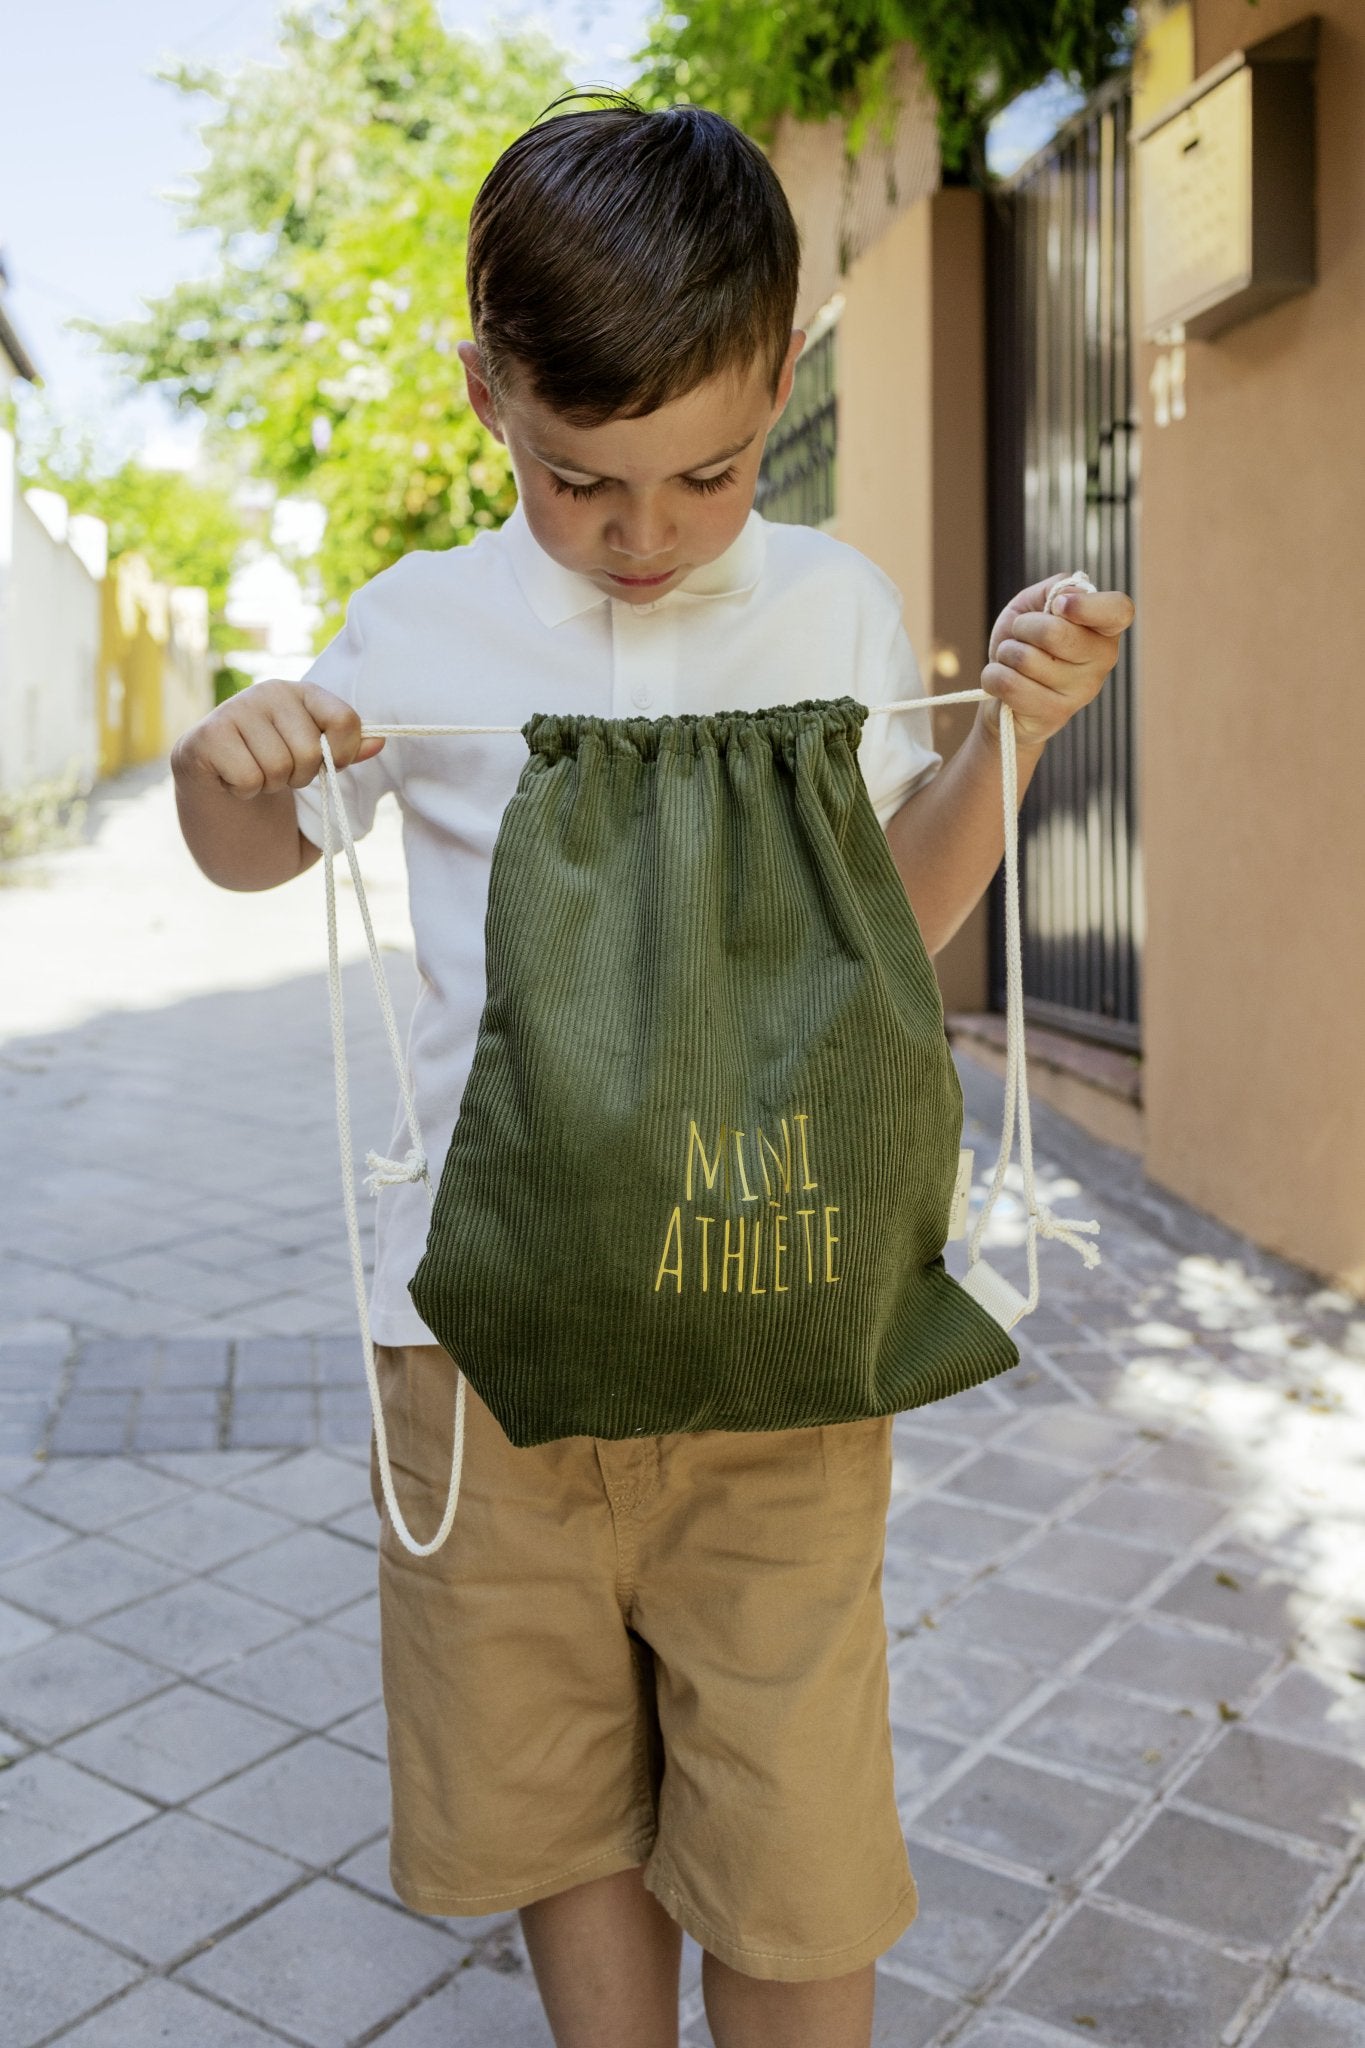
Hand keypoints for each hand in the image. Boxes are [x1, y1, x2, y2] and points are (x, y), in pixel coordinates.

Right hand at [171, 680, 384, 798]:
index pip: (344, 720)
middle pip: (311, 751)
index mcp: (301, 692)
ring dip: (271, 785)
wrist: (218, 786)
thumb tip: (378, 743)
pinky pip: (249, 778)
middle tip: (280, 772)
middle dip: (299, 776)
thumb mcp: (316, 758)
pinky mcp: (207, 735)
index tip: (328, 764)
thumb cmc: (275, 769)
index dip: (343, 754)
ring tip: (255, 773)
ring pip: (279, 768)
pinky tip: (232, 777)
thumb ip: (345, 751)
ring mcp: (234, 709)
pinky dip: (245, 791)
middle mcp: (268, 692)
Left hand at [980, 576, 1134, 748]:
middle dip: (1023, 627)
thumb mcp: (1035, 604)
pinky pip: (1009, 684)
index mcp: (1104, 628)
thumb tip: (1067, 595)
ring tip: (1014, 663)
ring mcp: (1082, 691)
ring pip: (1026, 659)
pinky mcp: (1055, 714)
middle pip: (1055, 633)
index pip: (1119, 611)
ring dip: (1006, 654)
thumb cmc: (1025, 642)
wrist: (1004, 692)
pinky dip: (993, 676)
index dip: (1086, 605)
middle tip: (1021, 635)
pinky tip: (1003, 681)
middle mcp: (1103, 660)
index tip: (1059, 605)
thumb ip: (1054, 589)